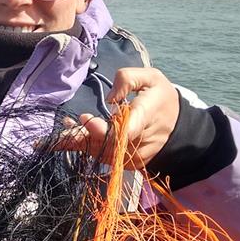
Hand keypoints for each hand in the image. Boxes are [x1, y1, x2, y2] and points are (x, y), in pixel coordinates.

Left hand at [56, 67, 179, 169]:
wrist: (178, 125)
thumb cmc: (161, 97)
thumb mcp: (151, 77)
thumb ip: (128, 79)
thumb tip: (110, 98)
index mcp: (147, 116)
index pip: (125, 131)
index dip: (103, 130)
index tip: (85, 119)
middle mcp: (141, 141)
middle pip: (106, 144)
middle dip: (80, 137)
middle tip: (61, 129)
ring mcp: (135, 156)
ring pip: (102, 153)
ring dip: (79, 142)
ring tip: (66, 127)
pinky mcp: (129, 163)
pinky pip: (105, 157)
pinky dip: (88, 147)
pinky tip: (76, 133)